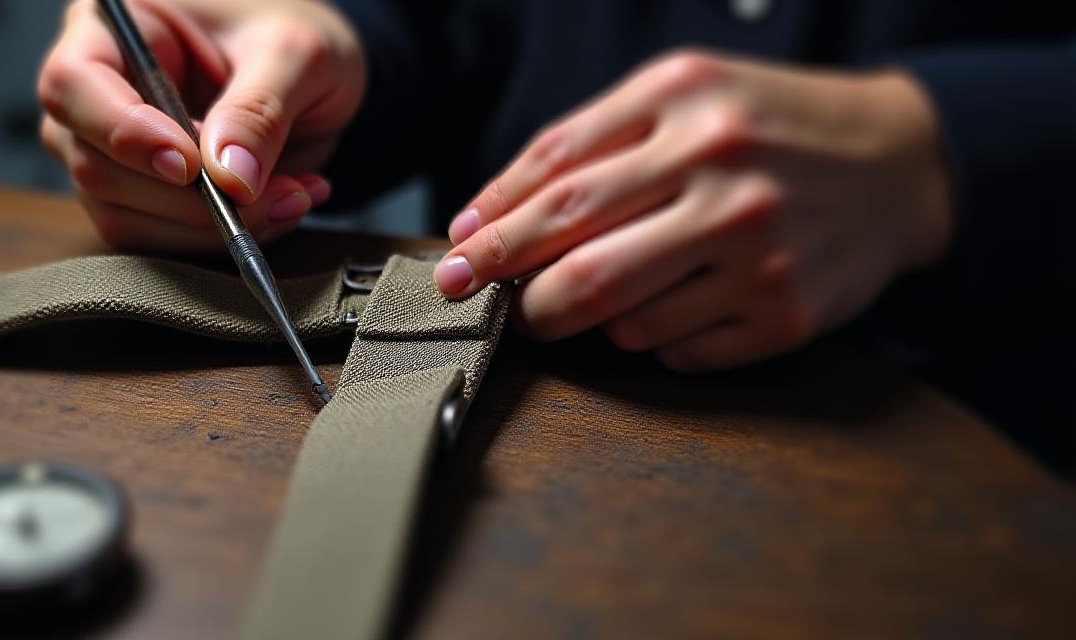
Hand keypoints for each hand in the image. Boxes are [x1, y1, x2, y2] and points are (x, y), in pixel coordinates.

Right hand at [37, 0, 364, 250]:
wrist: (318, 69)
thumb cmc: (292, 36)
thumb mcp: (294, 54)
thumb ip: (259, 110)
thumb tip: (228, 180)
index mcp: (115, 26)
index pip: (74, 84)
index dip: (123, 133)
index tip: (190, 166)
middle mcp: (99, 89)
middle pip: (93, 164)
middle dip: (186, 198)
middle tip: (276, 192)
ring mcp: (115, 148)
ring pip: (122, 215)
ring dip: (210, 227)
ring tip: (293, 196)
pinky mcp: (143, 193)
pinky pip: (159, 237)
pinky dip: (219, 237)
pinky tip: (280, 206)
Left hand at [436, 51, 952, 370]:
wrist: (900, 162)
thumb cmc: (770, 126)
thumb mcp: (682, 96)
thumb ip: (585, 143)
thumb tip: (485, 215)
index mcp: (686, 107)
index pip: (558, 179)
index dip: (492, 229)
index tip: (453, 258)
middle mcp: (725, 177)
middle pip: (580, 262)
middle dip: (518, 293)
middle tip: (495, 302)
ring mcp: (760, 253)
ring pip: (623, 319)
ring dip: (594, 316)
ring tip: (614, 288)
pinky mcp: (786, 315)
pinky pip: (678, 352)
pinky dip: (655, 337)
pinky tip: (678, 302)